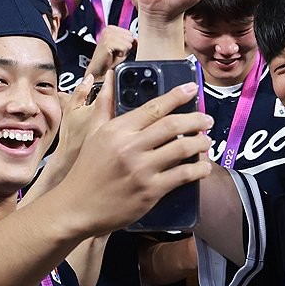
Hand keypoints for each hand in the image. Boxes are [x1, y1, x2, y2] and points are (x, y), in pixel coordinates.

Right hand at [58, 72, 212, 236]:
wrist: (77, 207)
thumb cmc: (86, 169)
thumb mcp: (92, 133)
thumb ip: (104, 105)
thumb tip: (110, 78)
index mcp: (117, 130)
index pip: (154, 107)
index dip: (177, 96)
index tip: (192, 88)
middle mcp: (130, 147)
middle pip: (173, 125)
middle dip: (196, 119)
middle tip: (207, 119)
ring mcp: (142, 170)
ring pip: (182, 149)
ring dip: (201, 143)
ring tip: (207, 141)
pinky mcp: (150, 191)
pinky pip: (182, 175)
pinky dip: (198, 169)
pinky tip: (204, 167)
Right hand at [88, 26, 135, 78]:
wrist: (99, 68)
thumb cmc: (109, 59)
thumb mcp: (122, 48)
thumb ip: (130, 42)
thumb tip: (138, 39)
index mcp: (111, 28)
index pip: (130, 32)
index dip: (127, 43)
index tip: (118, 48)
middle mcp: (108, 29)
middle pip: (130, 36)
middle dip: (126, 46)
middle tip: (116, 51)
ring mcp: (107, 35)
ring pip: (128, 42)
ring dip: (124, 51)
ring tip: (115, 53)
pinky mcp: (108, 42)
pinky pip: (125, 47)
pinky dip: (122, 54)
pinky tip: (114, 55)